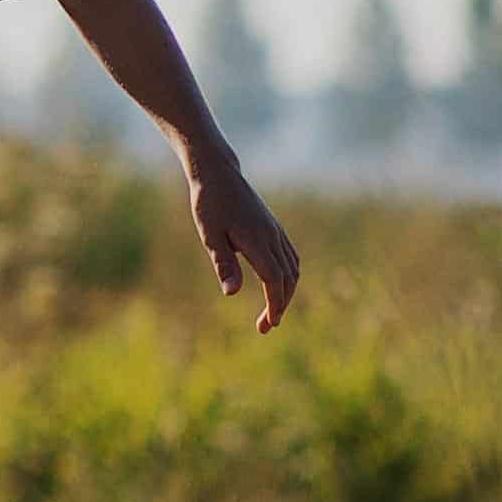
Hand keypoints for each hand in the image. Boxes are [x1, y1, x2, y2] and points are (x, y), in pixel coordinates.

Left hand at [188, 152, 302, 332]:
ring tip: (272, 312)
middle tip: (266, 327)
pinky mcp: (273, 227)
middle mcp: (272, 237)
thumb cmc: (208, 204)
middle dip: (280, 305)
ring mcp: (275, 231)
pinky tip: (278, 286)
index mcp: (257, 240)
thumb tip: (231, 293)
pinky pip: (290, 257)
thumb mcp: (210, 235)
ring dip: (286, 292)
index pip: (274, 280)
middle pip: (287, 278)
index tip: (269, 324)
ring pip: (292, 268)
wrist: (218, 174)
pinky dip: (288, 276)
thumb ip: (223, 263)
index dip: (274, 304)